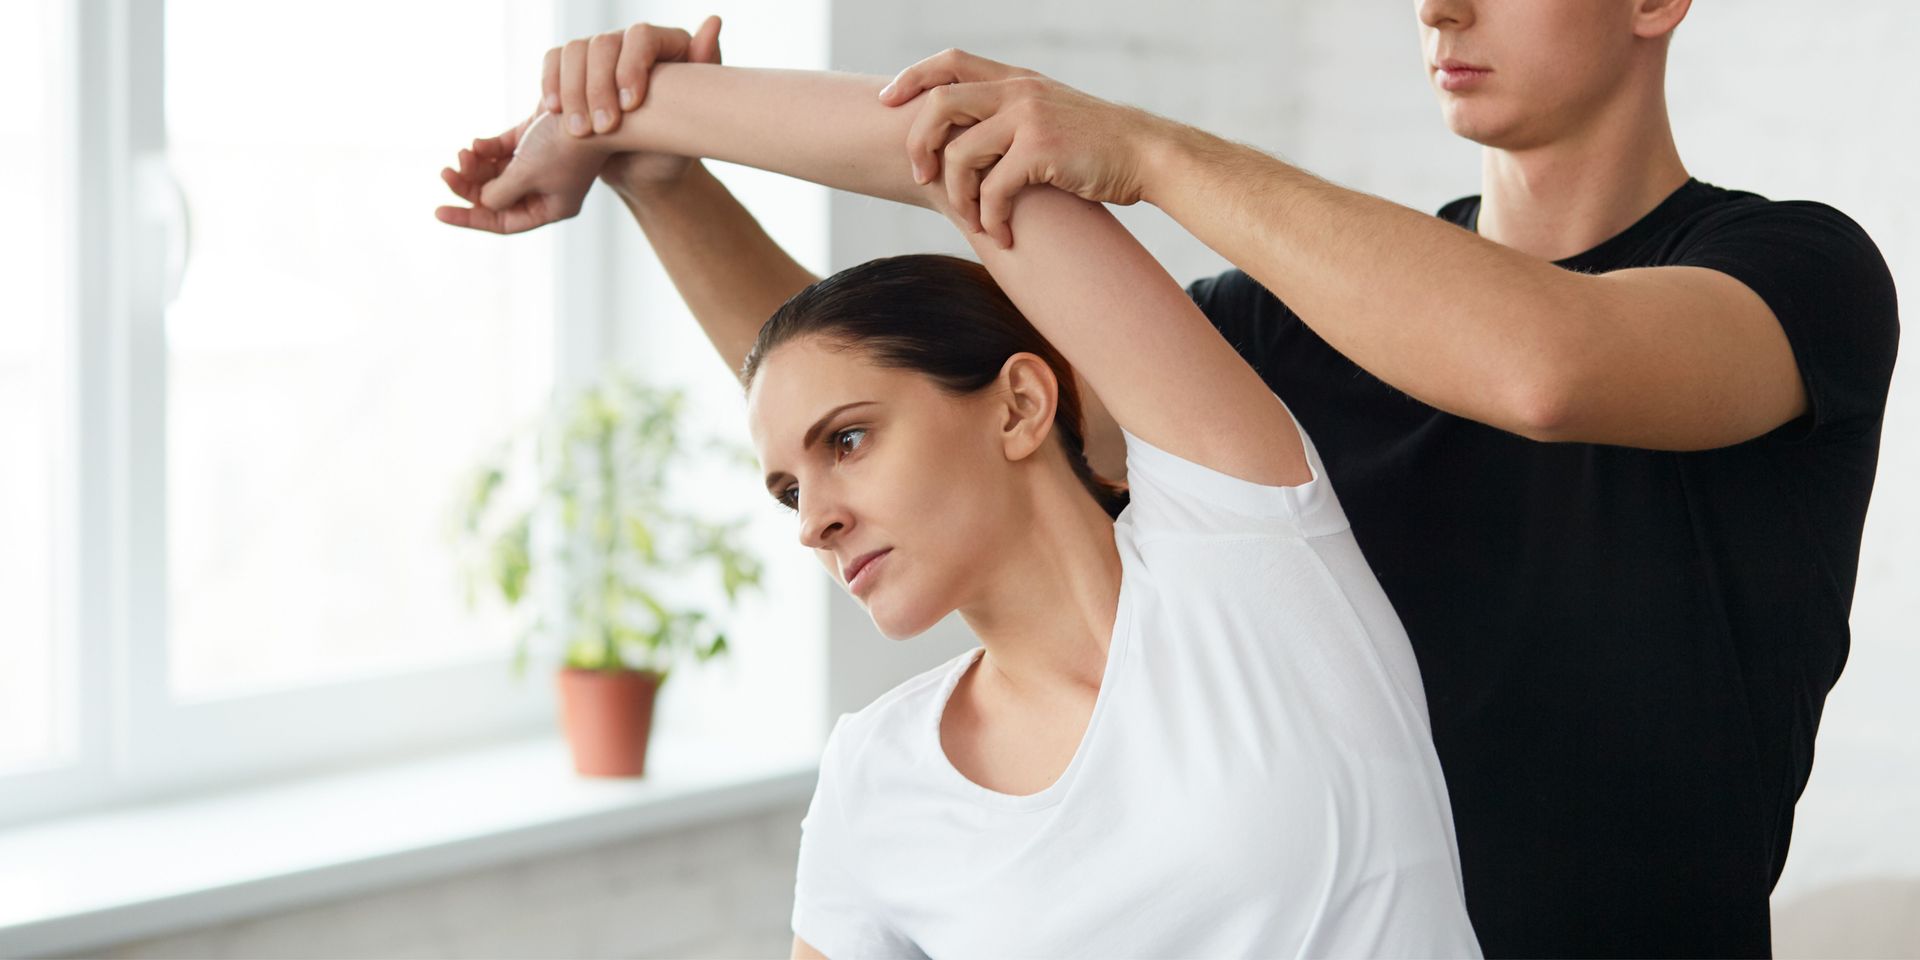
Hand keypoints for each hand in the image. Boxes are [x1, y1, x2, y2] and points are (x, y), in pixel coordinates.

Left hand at [434, 109, 607, 233]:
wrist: (592, 109)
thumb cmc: (564, 147)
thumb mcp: (526, 175)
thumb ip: (498, 192)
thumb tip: (480, 200)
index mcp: (550, 208)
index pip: (503, 222)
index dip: (469, 218)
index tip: (438, 212)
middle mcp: (545, 190)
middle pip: (496, 197)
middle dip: (469, 186)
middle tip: (445, 173)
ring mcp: (540, 166)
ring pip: (496, 173)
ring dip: (475, 165)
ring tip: (462, 153)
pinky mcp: (535, 142)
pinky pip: (503, 151)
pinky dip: (487, 149)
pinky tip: (475, 144)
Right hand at [543, 15, 722, 140]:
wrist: (646, 173)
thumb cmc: (676, 148)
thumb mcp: (696, 119)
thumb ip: (706, 70)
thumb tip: (714, 20)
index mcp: (669, 47)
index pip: (643, 35)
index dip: (632, 65)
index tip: (631, 106)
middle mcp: (632, 44)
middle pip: (604, 44)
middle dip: (599, 87)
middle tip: (603, 128)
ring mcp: (601, 55)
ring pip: (575, 51)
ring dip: (573, 91)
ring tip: (580, 132)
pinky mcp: (575, 71)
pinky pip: (554, 61)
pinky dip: (551, 84)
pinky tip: (554, 112)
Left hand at [878, 48, 1176, 247]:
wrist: (1145, 155)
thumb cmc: (1095, 149)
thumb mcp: (1048, 118)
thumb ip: (1008, 120)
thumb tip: (963, 146)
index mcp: (1015, 79)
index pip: (948, 61)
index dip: (911, 78)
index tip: (886, 102)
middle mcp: (1018, 90)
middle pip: (940, 104)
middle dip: (918, 143)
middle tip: (922, 176)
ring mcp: (1029, 117)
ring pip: (961, 154)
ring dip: (957, 196)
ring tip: (972, 221)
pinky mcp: (1041, 149)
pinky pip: (993, 189)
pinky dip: (990, 218)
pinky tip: (1001, 236)